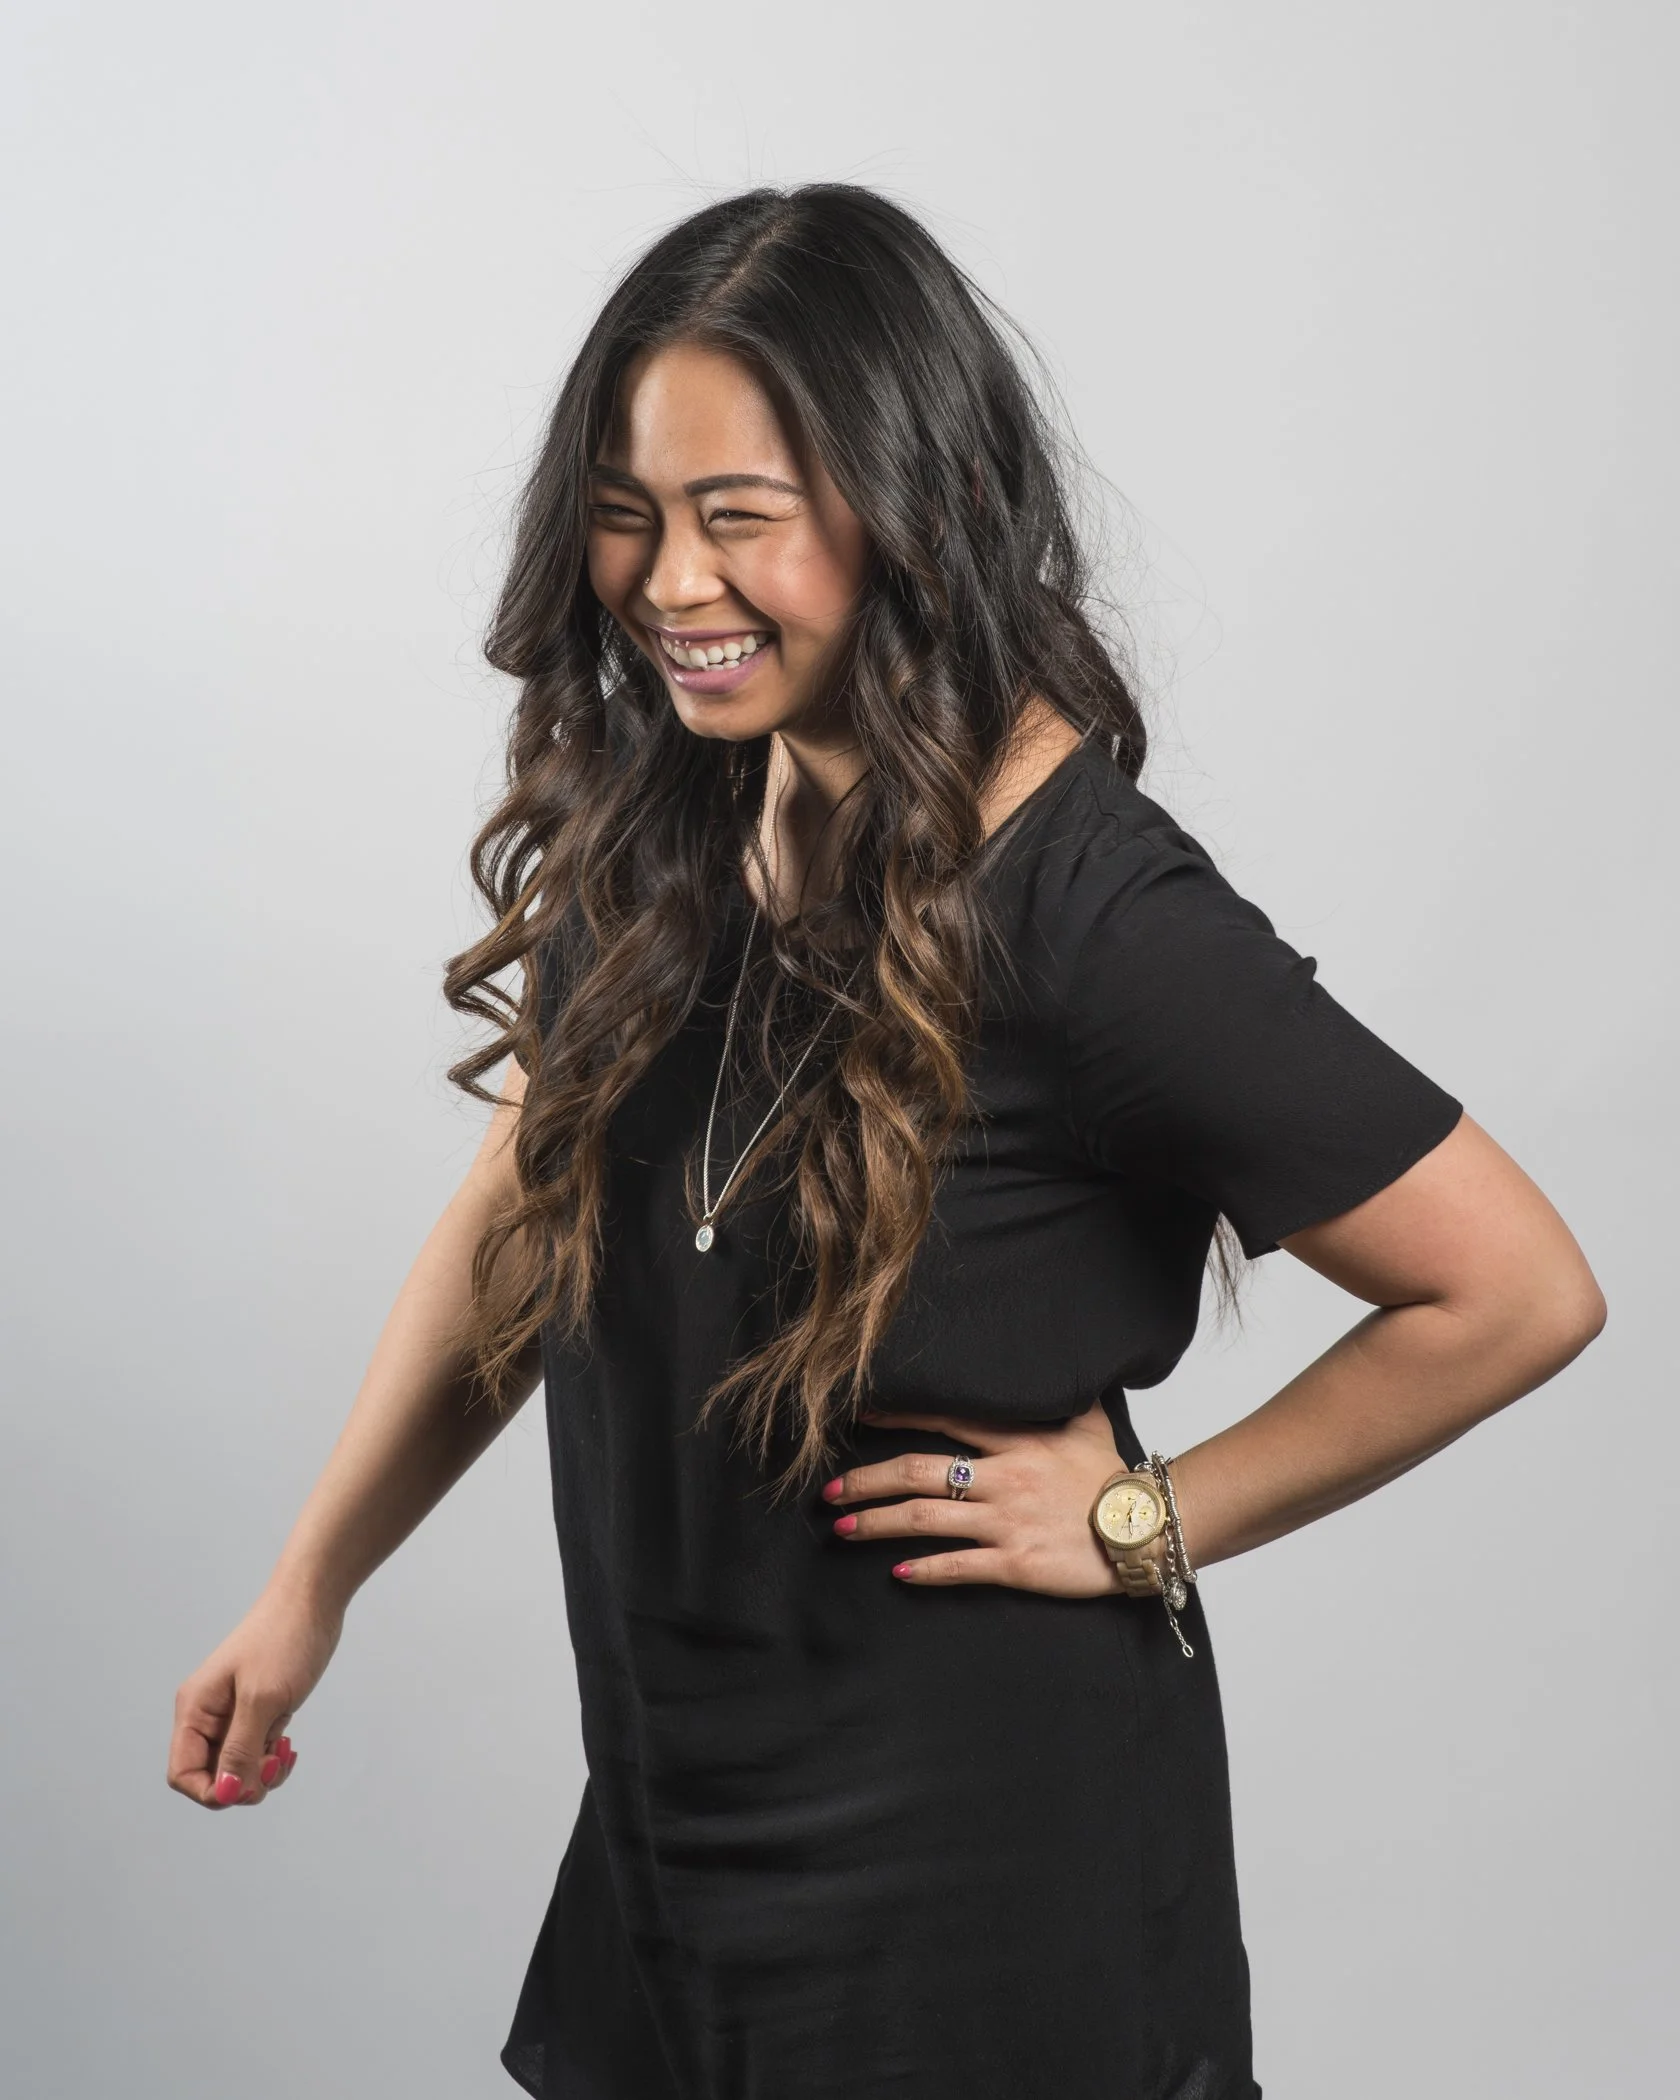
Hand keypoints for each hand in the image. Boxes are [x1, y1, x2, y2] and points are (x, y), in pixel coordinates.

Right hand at [168, 1582, 342, 1808]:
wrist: (312, 1601)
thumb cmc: (284, 1639)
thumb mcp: (262, 1698)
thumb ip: (241, 1748)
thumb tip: (227, 1794)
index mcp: (196, 1709)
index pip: (183, 1773)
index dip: (212, 1791)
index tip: (247, 1785)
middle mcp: (208, 1716)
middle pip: (212, 1776)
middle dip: (242, 1782)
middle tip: (275, 1764)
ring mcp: (234, 1715)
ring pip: (237, 1768)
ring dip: (261, 1773)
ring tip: (285, 1752)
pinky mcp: (259, 1712)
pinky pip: (256, 1753)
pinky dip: (272, 1759)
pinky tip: (289, 1746)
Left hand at [822, 1394, 1161, 1597]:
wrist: (1147, 1529)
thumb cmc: (1114, 1478)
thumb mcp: (1088, 1422)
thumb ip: (1058, 1397)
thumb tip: (1051, 1365)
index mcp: (1015, 1441)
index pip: (943, 1420)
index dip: (895, 1418)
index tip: (859, 1419)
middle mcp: (1002, 1478)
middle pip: (916, 1472)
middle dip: (866, 1480)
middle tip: (829, 1490)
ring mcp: (1006, 1522)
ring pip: (923, 1520)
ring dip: (875, 1523)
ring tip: (842, 1528)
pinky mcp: (1015, 1564)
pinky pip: (957, 1566)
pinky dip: (922, 1571)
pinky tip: (897, 1572)